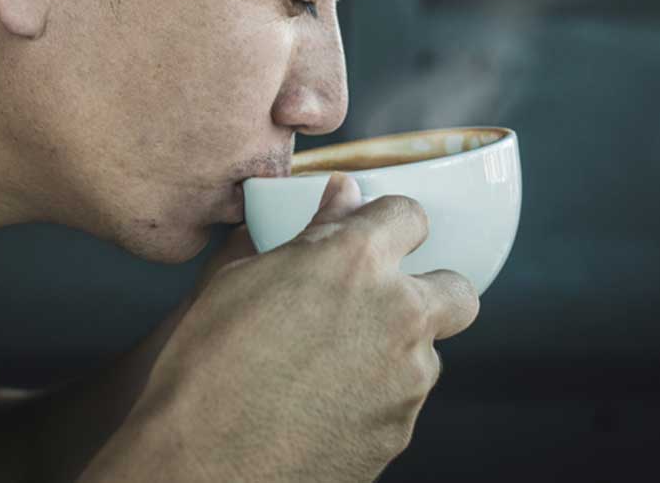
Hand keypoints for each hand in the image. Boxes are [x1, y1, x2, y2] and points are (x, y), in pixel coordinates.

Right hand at [110, 173, 479, 482]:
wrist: (203, 464)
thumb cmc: (206, 368)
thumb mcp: (238, 279)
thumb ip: (305, 234)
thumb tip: (338, 203)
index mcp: (354, 262)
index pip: (409, 215)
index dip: (389, 222)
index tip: (374, 233)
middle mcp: (397, 315)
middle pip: (457, 289)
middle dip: (429, 289)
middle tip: (380, 300)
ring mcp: (406, 380)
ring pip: (428, 352)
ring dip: (397, 349)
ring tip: (332, 362)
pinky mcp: (400, 431)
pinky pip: (403, 401)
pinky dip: (377, 395)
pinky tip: (326, 400)